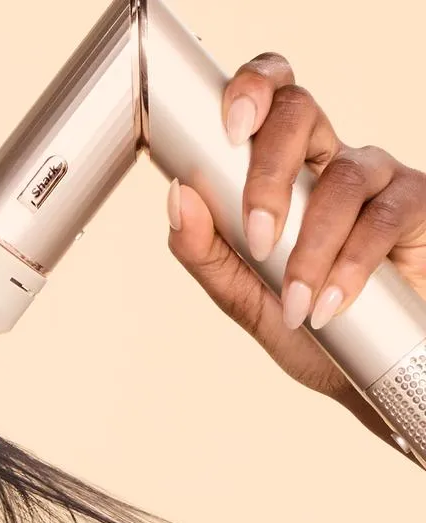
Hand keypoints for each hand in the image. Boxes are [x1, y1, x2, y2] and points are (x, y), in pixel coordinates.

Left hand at [167, 52, 425, 444]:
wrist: (360, 375)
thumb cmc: (302, 325)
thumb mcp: (241, 293)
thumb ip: (204, 250)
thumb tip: (178, 196)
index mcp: (282, 170)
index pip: (268, 103)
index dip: (251, 91)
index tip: (229, 130)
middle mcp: (328, 162)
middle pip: (300, 114)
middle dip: (268, 173)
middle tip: (257, 237)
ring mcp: (377, 180)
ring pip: (340, 180)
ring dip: (309, 249)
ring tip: (294, 304)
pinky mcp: (417, 206)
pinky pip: (384, 218)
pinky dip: (349, 267)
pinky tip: (329, 304)